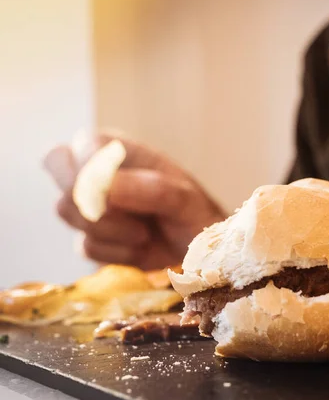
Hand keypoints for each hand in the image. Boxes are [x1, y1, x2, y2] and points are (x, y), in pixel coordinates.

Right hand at [44, 132, 225, 269]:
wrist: (201, 255)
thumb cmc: (196, 216)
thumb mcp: (186, 200)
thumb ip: (152, 189)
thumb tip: (105, 187)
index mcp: (123, 150)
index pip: (86, 144)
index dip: (93, 169)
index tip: (114, 193)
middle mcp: (101, 172)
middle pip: (56, 163)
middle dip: (84, 195)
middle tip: (114, 212)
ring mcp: (93, 205)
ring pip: (66, 208)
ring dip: (107, 228)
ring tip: (144, 233)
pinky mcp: (93, 238)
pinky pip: (85, 245)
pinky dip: (115, 253)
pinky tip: (139, 248)